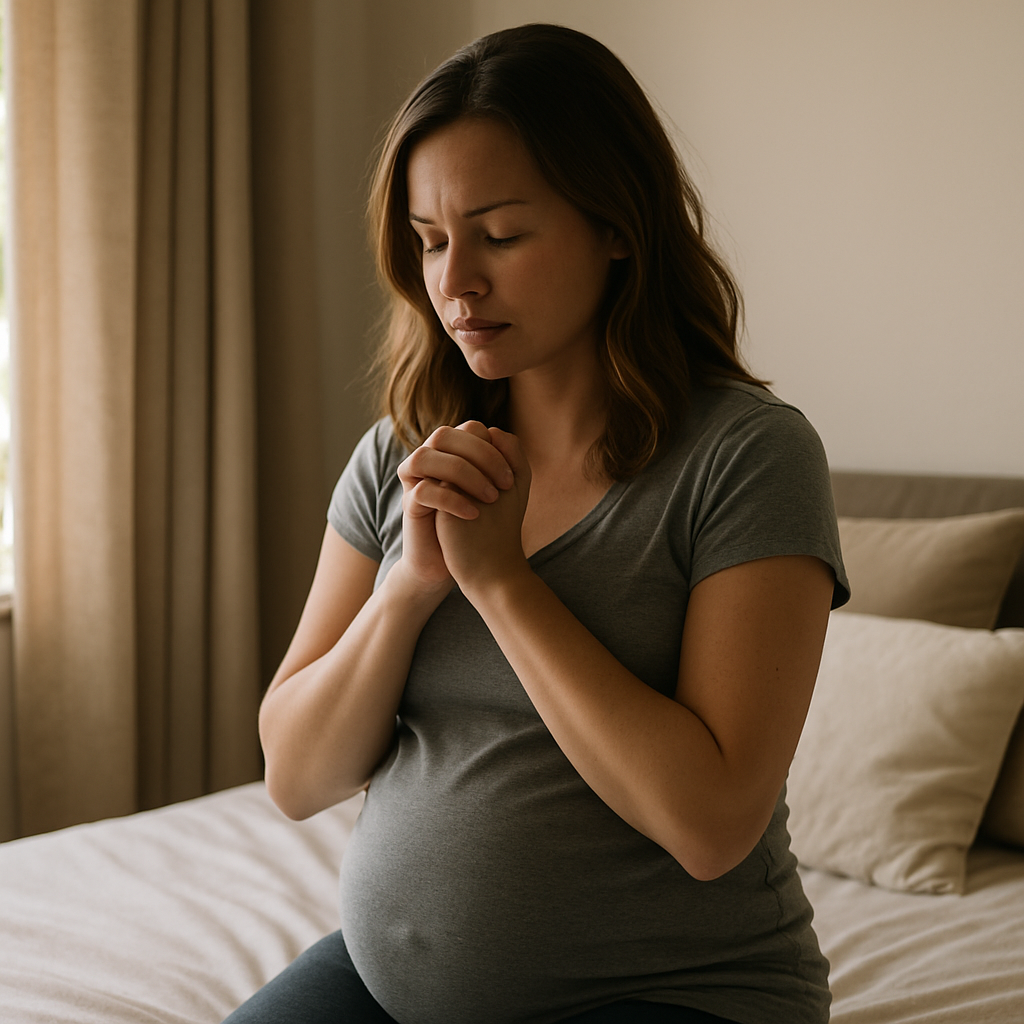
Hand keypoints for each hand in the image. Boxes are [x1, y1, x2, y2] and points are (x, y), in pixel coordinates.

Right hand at [396, 421, 514, 590]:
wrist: (470, 561)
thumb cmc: (489, 520)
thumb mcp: (507, 487)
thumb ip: (510, 456)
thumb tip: (495, 432)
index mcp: (455, 451)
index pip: (471, 428)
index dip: (493, 448)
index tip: (511, 479)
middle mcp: (432, 458)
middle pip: (445, 435)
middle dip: (480, 456)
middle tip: (503, 486)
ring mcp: (416, 479)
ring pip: (425, 457)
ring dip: (463, 474)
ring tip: (490, 498)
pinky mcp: (409, 504)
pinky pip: (422, 490)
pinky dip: (452, 500)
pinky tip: (473, 514)